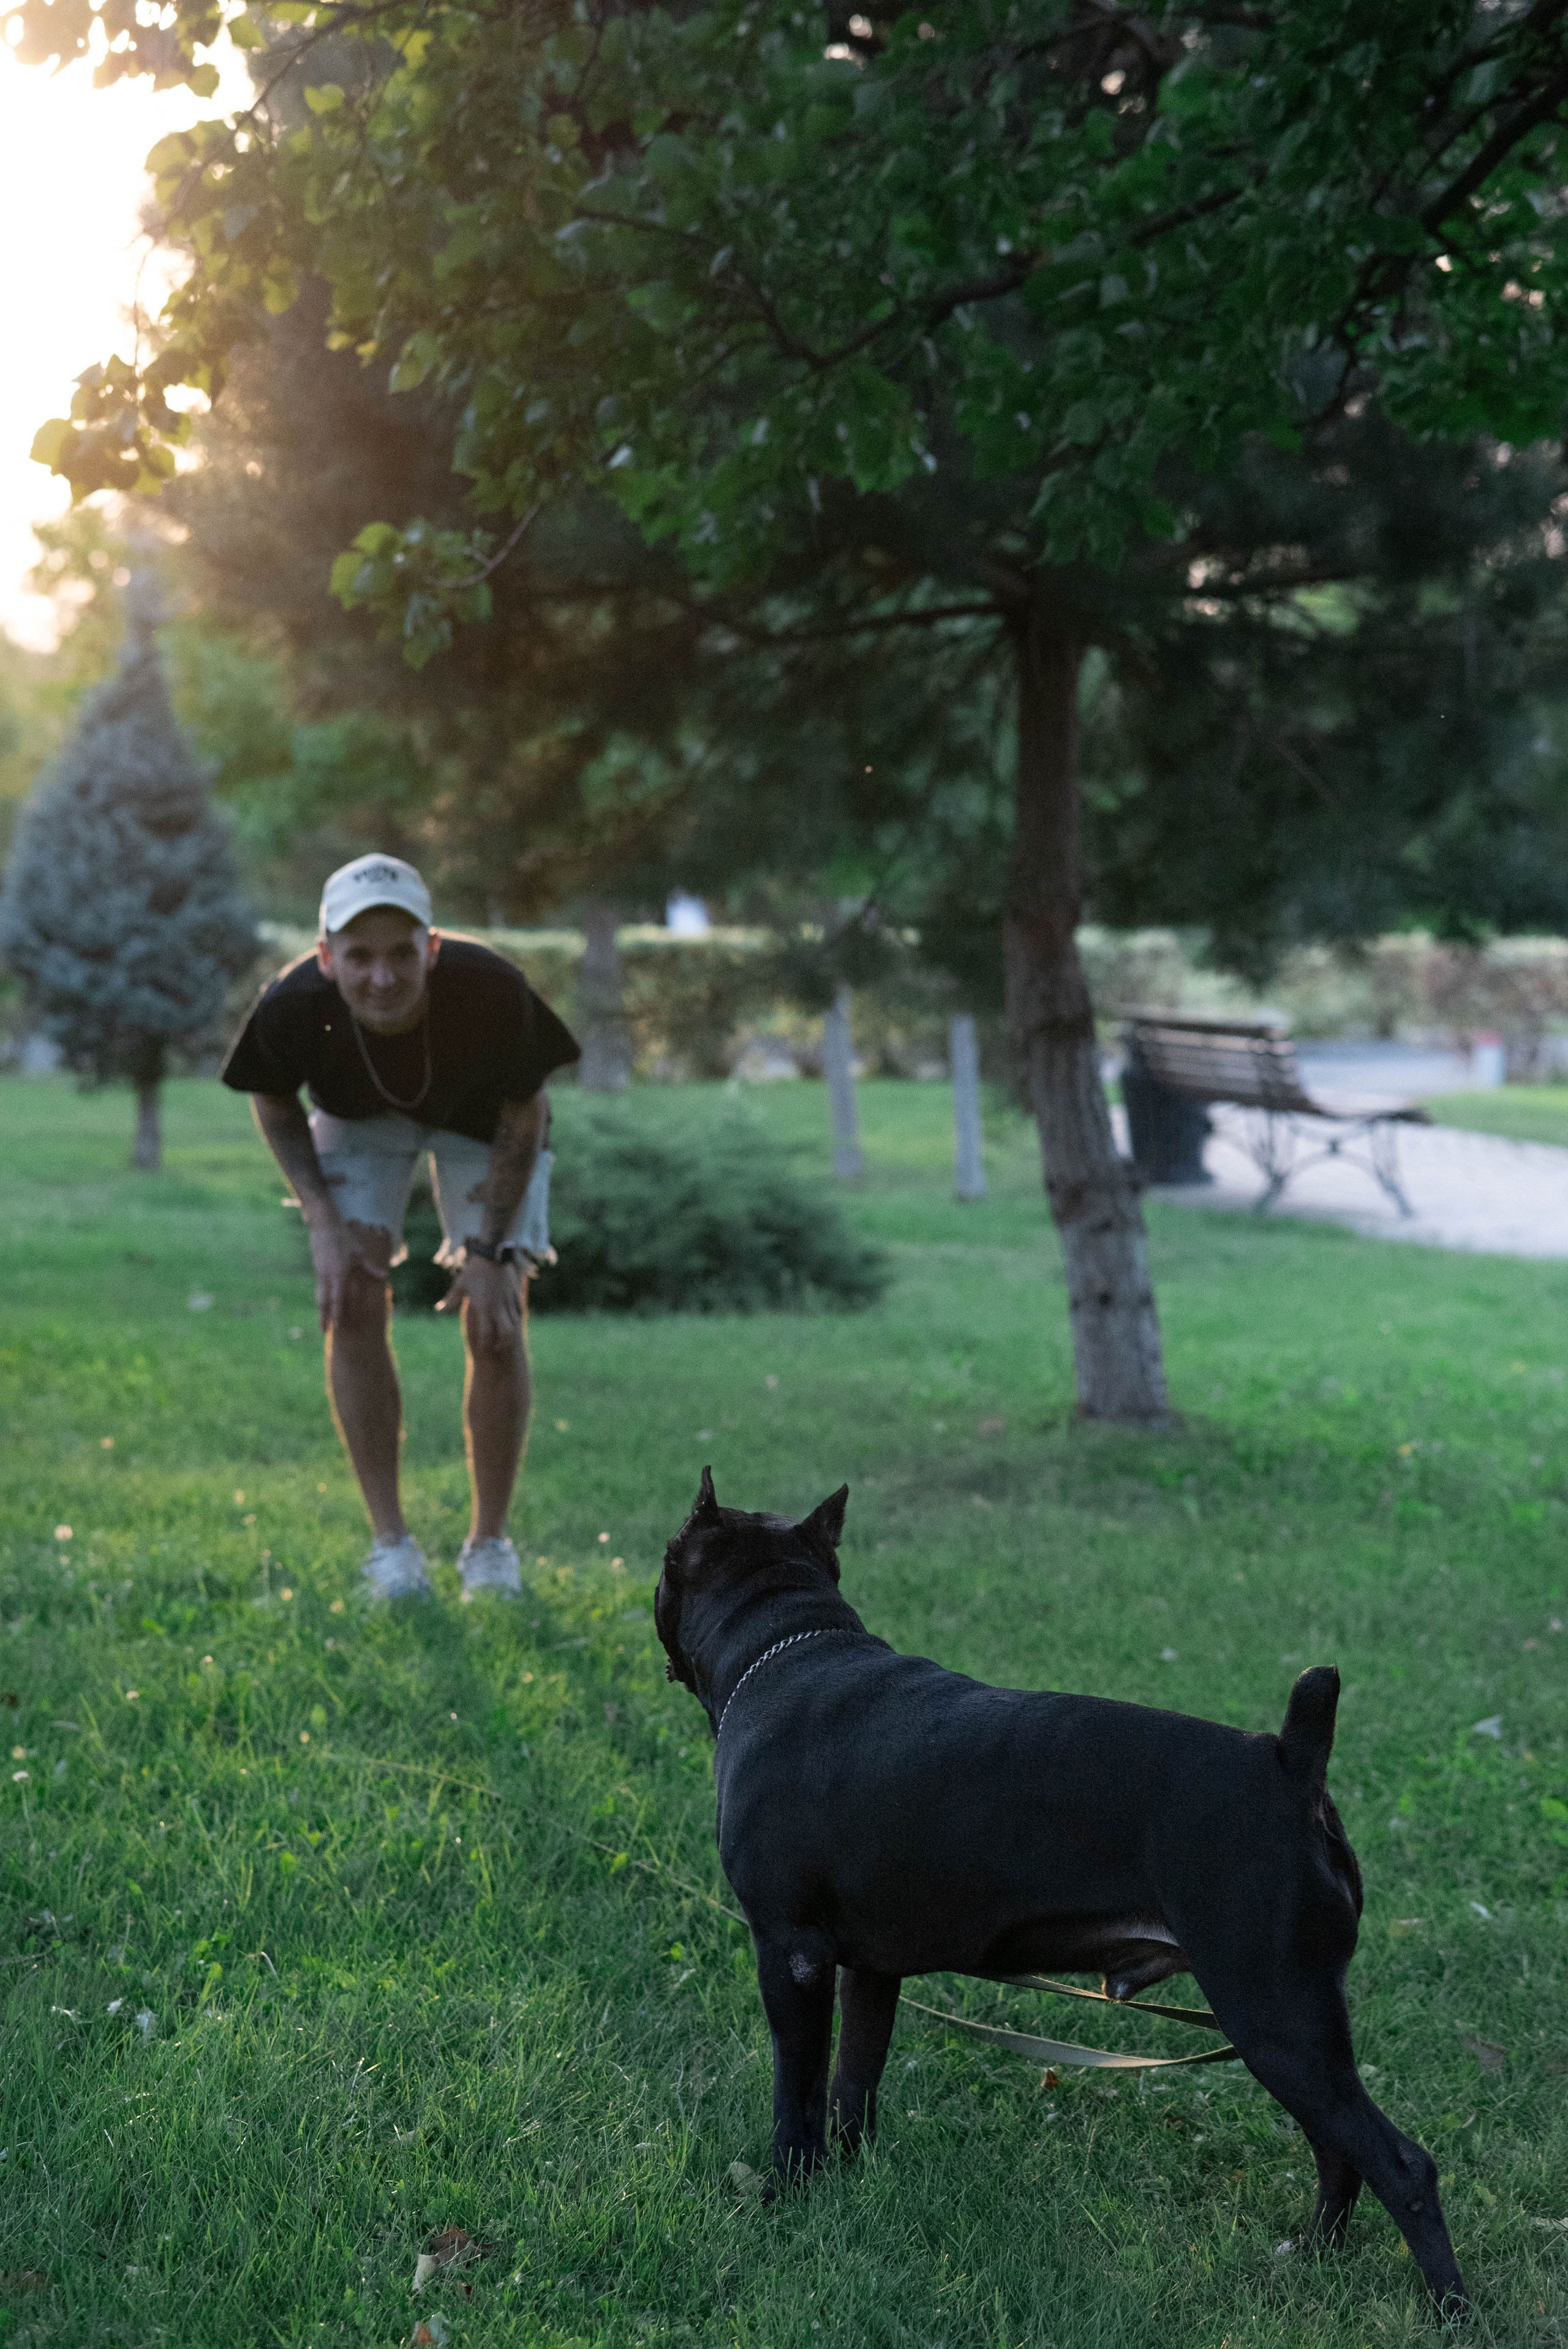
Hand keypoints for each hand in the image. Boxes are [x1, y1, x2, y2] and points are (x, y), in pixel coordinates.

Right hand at [306, 1217, 385, 1331]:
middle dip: (324, 1318)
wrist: (324, 1225)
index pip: (337, 1299)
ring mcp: (320, 1273)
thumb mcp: (359, 1253)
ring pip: (319, 1296)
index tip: (337, 1327)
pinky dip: (321, 1299)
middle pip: (324, 1302)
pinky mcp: (317, 1270)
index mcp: (339, 1273)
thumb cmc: (344, 1238)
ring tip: (322, 1322)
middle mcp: (327, 1276)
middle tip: (324, 1332)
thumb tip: (385, 1276)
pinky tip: (323, 1305)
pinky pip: (319, 1288)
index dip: (337, 1314)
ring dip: (321, 1310)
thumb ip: (371, 1267)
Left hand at [437, 1252, 523, 1349]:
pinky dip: (515, 1317)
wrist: (493, 1253)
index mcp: (483, 1307)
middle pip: (507, 1332)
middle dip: (504, 1343)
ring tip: (505, 1336)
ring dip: (510, 1331)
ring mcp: (508, 1301)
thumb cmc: (474, 1270)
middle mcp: (498, 1307)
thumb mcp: (459, 1286)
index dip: (485, 1344)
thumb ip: (451, 1301)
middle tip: (498, 1347)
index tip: (482, 1348)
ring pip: (514, 1323)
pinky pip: (518, 1310)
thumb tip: (439, 1310)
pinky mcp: (515, 1294)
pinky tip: (512, 1319)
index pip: (487, 1333)